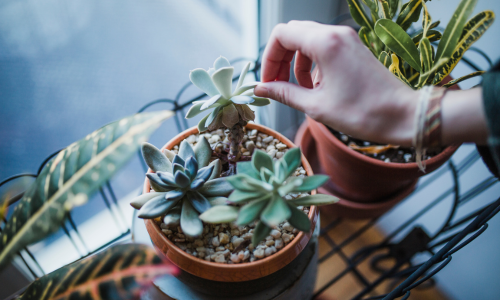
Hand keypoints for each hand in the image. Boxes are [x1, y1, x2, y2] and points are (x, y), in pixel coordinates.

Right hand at [254, 21, 418, 145]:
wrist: (403, 115)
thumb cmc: (363, 113)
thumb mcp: (316, 106)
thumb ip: (284, 93)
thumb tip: (260, 89)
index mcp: (326, 43)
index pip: (282, 35)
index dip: (269, 58)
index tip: (268, 81)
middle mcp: (336, 34)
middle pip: (293, 34)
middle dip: (280, 58)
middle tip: (278, 85)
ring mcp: (347, 39)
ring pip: (307, 40)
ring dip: (296, 63)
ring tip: (299, 90)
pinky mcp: (353, 48)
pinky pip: (323, 47)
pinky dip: (312, 63)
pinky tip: (316, 87)